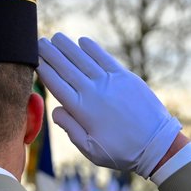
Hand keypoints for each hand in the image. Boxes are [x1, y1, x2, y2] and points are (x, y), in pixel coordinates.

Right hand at [37, 34, 181, 176]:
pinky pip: (104, 58)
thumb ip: (70, 129)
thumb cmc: (122, 152)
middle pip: (66, 67)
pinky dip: (92, 48)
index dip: (43, 70)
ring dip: (67, 47)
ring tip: (56, 37)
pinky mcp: (126, 77)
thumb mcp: (90, 150)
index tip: (33, 59)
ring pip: (82, 59)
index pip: (55, 84)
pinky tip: (82, 41)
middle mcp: (92, 92)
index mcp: (81, 110)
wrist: (157, 145)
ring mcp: (109, 82)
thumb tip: (55, 110)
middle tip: (38, 41)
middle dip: (50, 53)